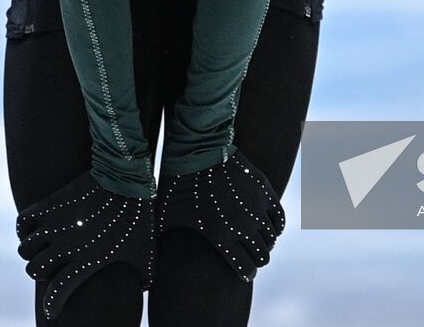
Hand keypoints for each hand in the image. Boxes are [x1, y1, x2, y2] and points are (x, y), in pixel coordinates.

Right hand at [15, 168, 157, 320]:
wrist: (126, 178)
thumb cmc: (138, 217)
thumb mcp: (145, 252)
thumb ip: (143, 275)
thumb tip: (142, 287)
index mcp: (86, 261)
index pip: (58, 292)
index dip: (52, 305)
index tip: (51, 311)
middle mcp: (66, 245)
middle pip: (34, 269)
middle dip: (39, 272)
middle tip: (50, 267)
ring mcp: (55, 223)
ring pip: (25, 248)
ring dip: (31, 251)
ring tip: (42, 247)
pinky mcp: (50, 204)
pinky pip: (23, 221)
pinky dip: (23, 229)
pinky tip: (33, 228)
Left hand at [156, 148, 286, 281]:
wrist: (196, 150)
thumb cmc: (178, 185)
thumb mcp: (165, 219)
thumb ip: (159, 244)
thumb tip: (143, 266)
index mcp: (221, 236)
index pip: (247, 269)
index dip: (247, 274)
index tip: (246, 273)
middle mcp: (243, 225)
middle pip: (262, 255)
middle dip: (258, 259)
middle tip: (252, 257)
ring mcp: (256, 207)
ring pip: (271, 237)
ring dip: (266, 242)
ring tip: (259, 240)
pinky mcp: (263, 189)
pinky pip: (279, 217)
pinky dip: (276, 225)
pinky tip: (270, 226)